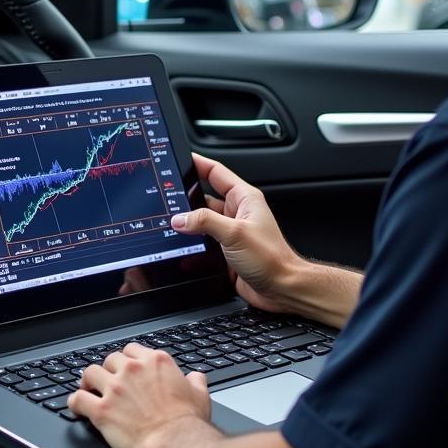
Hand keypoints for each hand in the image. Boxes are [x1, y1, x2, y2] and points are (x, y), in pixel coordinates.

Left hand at [67, 343, 210, 447]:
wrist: (175, 443)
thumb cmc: (187, 423)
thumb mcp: (200, 396)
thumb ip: (195, 382)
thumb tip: (196, 378)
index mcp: (155, 362)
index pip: (132, 350)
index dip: (127, 360)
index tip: (125, 368)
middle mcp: (133, 370)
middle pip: (110, 359)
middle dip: (108, 370)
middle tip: (108, 382)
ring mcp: (115, 388)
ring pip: (90, 373)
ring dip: (88, 382)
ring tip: (88, 389)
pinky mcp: (102, 409)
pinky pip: (78, 399)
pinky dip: (75, 403)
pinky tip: (77, 407)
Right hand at [171, 153, 304, 312]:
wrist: (281, 289)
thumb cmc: (271, 259)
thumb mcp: (235, 233)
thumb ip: (205, 222)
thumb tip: (180, 218)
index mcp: (244, 198)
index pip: (216, 172)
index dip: (197, 163)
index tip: (179, 159)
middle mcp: (237, 213)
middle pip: (204, 197)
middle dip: (185, 197)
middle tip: (166, 197)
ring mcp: (230, 232)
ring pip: (201, 221)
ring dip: (187, 224)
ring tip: (170, 224)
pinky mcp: (225, 251)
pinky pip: (202, 242)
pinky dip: (191, 244)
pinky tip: (180, 247)